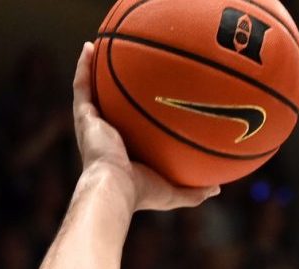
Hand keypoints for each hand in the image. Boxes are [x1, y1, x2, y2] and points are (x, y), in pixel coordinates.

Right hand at [71, 42, 218, 211]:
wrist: (115, 188)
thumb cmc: (142, 193)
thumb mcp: (174, 191)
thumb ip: (194, 190)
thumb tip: (217, 187)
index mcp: (121, 150)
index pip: (127, 126)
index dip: (133, 112)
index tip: (145, 96)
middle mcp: (104, 135)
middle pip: (108, 104)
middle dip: (113, 86)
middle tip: (124, 66)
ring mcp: (91, 124)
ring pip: (90, 90)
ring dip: (93, 69)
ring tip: (99, 46)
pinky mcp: (83, 117)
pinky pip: (81, 86)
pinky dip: (83, 66)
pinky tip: (89, 48)